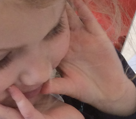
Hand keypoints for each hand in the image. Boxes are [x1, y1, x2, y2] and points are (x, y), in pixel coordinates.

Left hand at [41, 0, 135, 115]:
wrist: (110, 93)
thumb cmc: (88, 91)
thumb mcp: (69, 88)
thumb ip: (55, 85)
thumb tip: (38, 89)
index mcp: (60, 52)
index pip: (46, 35)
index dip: (37, 25)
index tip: (25, 16)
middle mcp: (70, 41)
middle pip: (57, 21)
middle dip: (49, 11)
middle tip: (37, 1)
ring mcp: (83, 36)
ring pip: (70, 15)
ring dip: (63, 5)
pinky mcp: (96, 34)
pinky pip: (87, 17)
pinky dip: (81, 5)